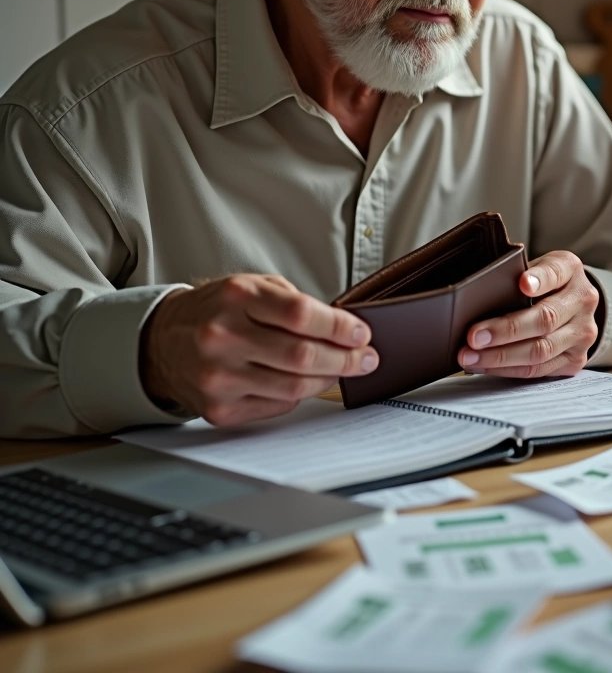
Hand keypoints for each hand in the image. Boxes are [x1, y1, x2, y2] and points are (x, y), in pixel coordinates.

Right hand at [140, 275, 377, 425]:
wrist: (161, 341)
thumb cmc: (217, 310)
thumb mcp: (253, 287)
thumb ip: (295, 304)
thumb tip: (346, 330)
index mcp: (236, 297)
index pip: (301, 315)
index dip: (340, 327)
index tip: (362, 333)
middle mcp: (223, 336)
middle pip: (302, 356)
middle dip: (345, 359)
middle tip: (365, 359)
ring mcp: (218, 376)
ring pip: (294, 387)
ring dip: (328, 380)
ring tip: (341, 370)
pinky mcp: (218, 408)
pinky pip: (277, 406)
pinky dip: (298, 395)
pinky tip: (304, 382)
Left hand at [457, 251, 598, 377]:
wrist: (573, 305)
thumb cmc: (543, 284)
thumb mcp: (534, 268)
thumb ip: (516, 275)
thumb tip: (477, 295)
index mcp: (571, 271)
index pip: (556, 273)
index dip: (540, 279)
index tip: (522, 283)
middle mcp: (583, 301)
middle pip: (545, 319)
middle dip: (506, 330)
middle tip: (474, 336)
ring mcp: (582, 333)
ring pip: (541, 350)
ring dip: (501, 356)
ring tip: (471, 357)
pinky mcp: (575, 359)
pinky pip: (539, 369)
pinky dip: (508, 369)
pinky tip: (485, 365)